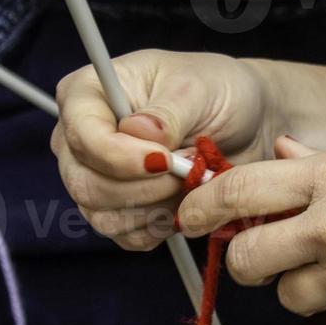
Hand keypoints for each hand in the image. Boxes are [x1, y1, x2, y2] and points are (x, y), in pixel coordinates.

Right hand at [52, 51, 285, 251]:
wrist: (243, 122)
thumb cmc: (216, 90)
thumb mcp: (198, 88)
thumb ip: (167, 112)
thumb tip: (138, 132)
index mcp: (87, 94)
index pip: (83, 137)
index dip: (120, 156)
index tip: (164, 160)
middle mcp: (82, 139)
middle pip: (86, 184)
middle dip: (145, 187)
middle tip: (190, 167)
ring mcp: (94, 179)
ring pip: (105, 217)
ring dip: (159, 207)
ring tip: (192, 178)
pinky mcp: (117, 211)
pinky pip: (127, 236)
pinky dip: (163, 225)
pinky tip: (185, 199)